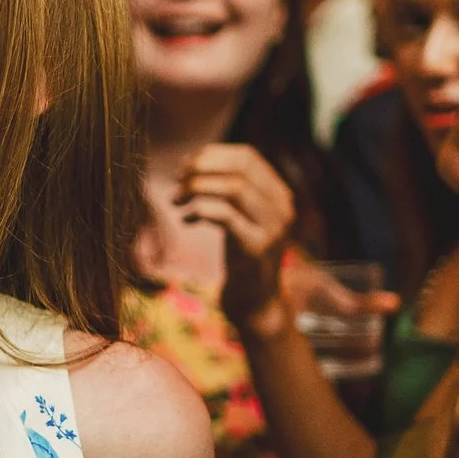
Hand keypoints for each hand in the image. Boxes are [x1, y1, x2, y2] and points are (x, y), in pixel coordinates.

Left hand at [177, 143, 298, 335]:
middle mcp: (282, 207)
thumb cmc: (241, 259)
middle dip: (202, 168)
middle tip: (177, 180)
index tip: (186, 166)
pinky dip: (199, 210)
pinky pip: (225, 216)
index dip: (212, 155)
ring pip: (233, 188)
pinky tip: (185, 219)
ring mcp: (273, 228)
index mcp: (279, 195)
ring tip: (176, 199)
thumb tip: (193, 163)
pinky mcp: (257, 248)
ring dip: (197, 188)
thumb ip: (230, 193)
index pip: (247, 156)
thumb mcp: (241, 218)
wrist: (256, 303)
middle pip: (240, 168)